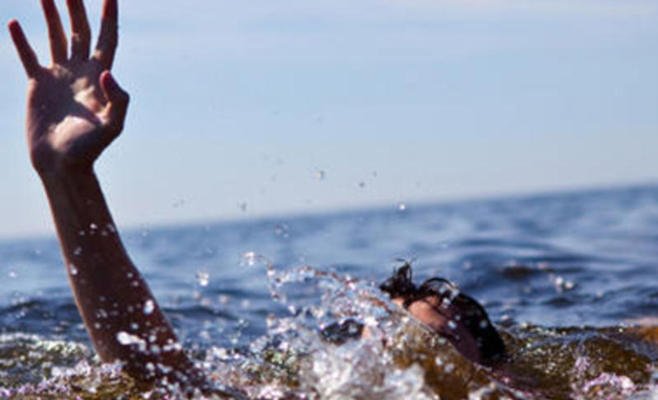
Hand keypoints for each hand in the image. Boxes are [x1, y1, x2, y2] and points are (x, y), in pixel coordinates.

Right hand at [8, 0, 127, 174]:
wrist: (62, 163)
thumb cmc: (89, 149)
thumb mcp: (112, 126)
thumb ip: (118, 100)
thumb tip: (107, 72)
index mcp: (100, 78)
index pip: (107, 39)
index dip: (109, 17)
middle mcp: (81, 72)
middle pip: (80, 31)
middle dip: (77, 7)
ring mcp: (59, 77)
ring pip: (56, 37)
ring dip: (51, 15)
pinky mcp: (38, 85)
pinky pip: (29, 56)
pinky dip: (21, 40)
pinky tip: (15, 23)